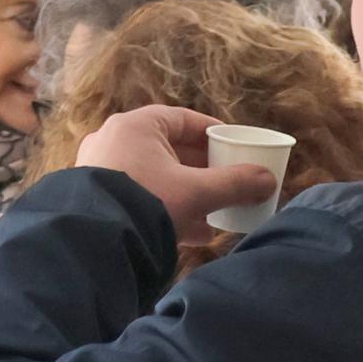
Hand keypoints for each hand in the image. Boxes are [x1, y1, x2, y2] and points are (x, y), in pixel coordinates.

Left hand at [72, 101, 239, 237]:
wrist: (93, 241)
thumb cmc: (145, 203)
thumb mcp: (196, 192)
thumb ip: (234, 184)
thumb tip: (269, 181)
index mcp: (136, 126)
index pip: (182, 119)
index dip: (212, 132)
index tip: (233, 144)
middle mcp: (114, 141)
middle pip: (169, 150)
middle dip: (202, 169)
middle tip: (227, 179)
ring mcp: (101, 171)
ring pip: (155, 177)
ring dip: (187, 193)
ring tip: (215, 210)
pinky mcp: (96, 200)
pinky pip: (138, 197)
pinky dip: (166, 209)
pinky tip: (193, 233)